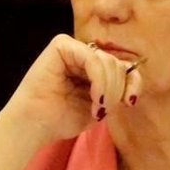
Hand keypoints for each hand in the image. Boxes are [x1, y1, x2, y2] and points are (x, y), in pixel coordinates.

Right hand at [0, 36, 142, 169]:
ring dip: (108, 89)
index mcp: (93, 67)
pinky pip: (92, 58)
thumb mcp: (101, 106)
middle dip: (116, 90)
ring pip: (108, 61)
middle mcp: (84, 54)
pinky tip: (94, 98)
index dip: (133, 83)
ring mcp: (73, 48)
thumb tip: (134, 75)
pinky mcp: (61, 45)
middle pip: (117, 64)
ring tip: (96, 108)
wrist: (35, 125)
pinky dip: (98, 80)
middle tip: (102, 110)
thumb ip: (117, 90)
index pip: (124, 67)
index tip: (130, 102)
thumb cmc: (63, 119)